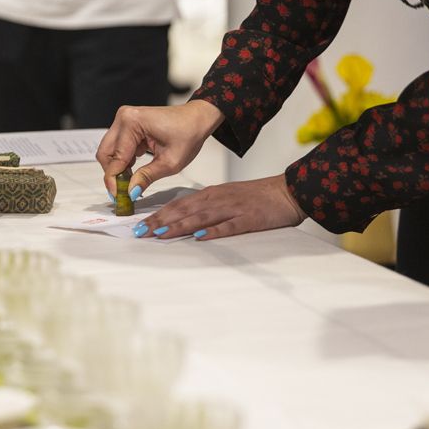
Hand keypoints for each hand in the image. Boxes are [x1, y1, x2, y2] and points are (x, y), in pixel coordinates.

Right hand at [97, 100, 224, 199]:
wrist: (197, 119)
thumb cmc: (189, 133)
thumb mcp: (170, 162)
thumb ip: (147, 177)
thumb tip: (131, 191)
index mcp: (132, 122)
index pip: (115, 157)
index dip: (114, 180)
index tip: (118, 196)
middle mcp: (124, 117)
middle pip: (106, 152)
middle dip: (113, 173)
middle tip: (123, 190)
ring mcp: (125, 119)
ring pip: (110, 151)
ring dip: (119, 168)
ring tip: (133, 181)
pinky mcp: (128, 124)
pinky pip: (118, 147)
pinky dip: (124, 161)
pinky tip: (135, 170)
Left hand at [134, 174, 306, 240]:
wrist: (287, 191)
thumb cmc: (258, 196)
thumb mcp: (228, 196)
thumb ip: (207, 206)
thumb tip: (184, 219)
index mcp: (212, 193)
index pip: (179, 204)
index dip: (158, 214)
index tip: (140, 224)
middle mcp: (218, 199)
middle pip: (184, 210)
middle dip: (160, 221)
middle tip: (141, 231)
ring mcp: (233, 209)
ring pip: (201, 217)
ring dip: (179, 226)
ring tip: (161, 234)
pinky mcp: (249, 219)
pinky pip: (229, 226)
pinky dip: (213, 232)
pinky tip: (199, 237)